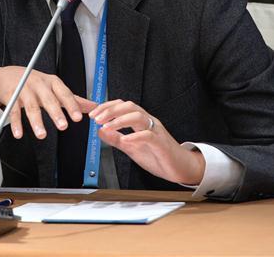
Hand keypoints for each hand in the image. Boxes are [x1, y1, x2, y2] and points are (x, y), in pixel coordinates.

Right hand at [0, 66, 95, 139]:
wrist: (9, 75)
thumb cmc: (36, 83)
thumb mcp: (55, 88)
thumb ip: (74, 99)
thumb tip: (94, 107)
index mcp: (52, 83)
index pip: (64, 94)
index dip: (71, 105)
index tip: (78, 117)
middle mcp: (39, 85)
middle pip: (48, 100)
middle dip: (56, 113)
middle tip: (63, 126)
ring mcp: (24, 90)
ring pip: (31, 107)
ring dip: (36, 122)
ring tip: (42, 135)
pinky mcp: (11, 97)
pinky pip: (13, 111)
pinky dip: (16, 124)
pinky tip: (19, 134)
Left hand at [90, 100, 205, 184]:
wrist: (180, 168)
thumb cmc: (158, 156)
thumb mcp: (131, 147)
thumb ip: (116, 139)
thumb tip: (99, 132)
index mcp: (141, 121)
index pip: (122, 106)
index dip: (106, 107)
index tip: (93, 114)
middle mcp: (149, 122)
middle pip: (129, 106)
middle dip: (111, 110)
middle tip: (96, 119)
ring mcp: (156, 131)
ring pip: (138, 116)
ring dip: (120, 120)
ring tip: (107, 127)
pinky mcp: (161, 143)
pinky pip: (148, 135)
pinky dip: (135, 136)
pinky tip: (125, 140)